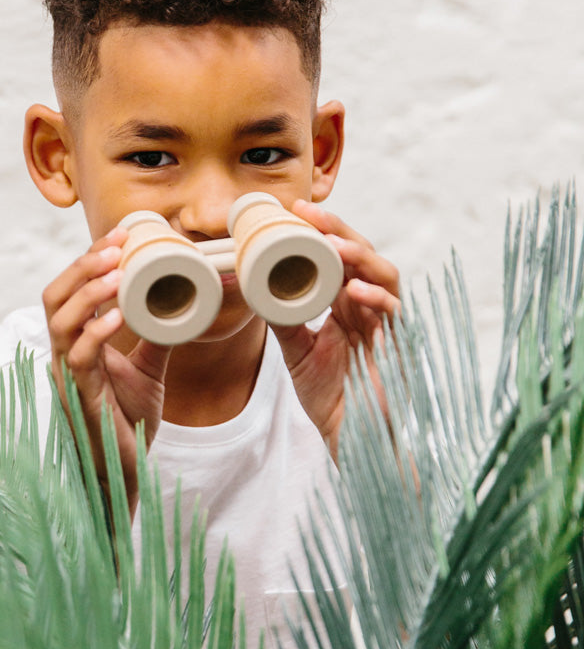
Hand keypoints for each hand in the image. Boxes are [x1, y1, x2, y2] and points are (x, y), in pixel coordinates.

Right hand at [43, 227, 172, 517]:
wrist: (124, 475)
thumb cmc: (129, 423)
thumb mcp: (150, 370)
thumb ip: (159, 335)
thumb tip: (187, 299)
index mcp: (76, 343)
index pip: (69, 290)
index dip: (88, 260)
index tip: (120, 235)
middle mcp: (64, 356)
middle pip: (54, 296)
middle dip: (83, 266)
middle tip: (116, 246)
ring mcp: (68, 378)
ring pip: (59, 322)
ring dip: (88, 292)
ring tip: (116, 271)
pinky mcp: (80, 400)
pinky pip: (79, 359)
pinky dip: (96, 332)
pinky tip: (117, 315)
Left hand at [270, 200, 400, 462]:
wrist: (351, 438)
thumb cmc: (331, 396)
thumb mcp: (296, 349)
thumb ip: (282, 317)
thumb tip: (251, 284)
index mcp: (348, 304)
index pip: (341, 256)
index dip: (323, 231)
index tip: (296, 210)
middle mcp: (370, 308)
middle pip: (363, 256)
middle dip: (339, 230)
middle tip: (308, 212)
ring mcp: (386, 325)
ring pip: (383, 275)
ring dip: (358, 255)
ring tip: (331, 243)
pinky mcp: (397, 348)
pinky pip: (393, 315)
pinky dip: (375, 298)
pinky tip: (354, 290)